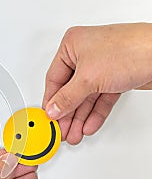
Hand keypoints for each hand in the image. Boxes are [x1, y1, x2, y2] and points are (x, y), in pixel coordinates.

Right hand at [43, 23, 151, 144]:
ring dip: (80, 116)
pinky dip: (95, 112)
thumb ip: (67, 98)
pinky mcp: (116, 77)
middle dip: (67, 113)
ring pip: (85, 97)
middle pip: (70, 90)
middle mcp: (85, 54)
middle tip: (62, 130)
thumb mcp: (88, 78)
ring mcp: (101, 66)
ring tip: (74, 132)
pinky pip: (100, 98)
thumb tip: (53, 109)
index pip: (54, 78)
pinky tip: (89, 124)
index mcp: (72, 45)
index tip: (49, 117)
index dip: (51, 101)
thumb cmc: (130, 50)